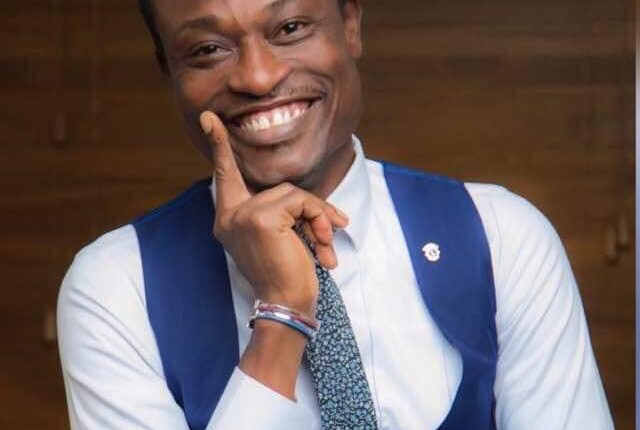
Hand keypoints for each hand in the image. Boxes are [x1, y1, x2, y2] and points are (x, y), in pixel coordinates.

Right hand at [199, 111, 348, 316]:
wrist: (287, 306)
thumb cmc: (286, 277)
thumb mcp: (280, 239)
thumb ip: (281, 214)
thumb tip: (306, 202)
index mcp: (229, 220)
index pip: (226, 177)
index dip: (220, 147)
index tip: (210, 118)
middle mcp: (229, 216)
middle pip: (278, 188)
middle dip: (310, 207)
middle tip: (336, 227)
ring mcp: (242, 215)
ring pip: (293, 194)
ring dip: (318, 216)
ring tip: (327, 243)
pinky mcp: (260, 217)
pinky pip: (300, 201)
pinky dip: (319, 218)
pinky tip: (323, 245)